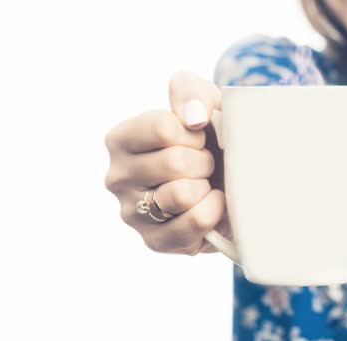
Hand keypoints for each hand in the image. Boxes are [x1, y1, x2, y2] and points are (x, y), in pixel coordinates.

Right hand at [104, 71, 230, 255]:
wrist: (229, 183)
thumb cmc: (209, 140)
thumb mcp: (203, 104)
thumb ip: (191, 92)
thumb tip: (192, 117)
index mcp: (120, 139)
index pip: (164, 128)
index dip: (196, 132)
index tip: (199, 137)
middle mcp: (116, 177)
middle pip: (174, 163)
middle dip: (203, 161)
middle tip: (204, 164)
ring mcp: (132, 214)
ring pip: (181, 194)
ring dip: (206, 186)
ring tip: (204, 184)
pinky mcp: (154, 241)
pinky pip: (193, 224)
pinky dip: (213, 212)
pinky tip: (212, 204)